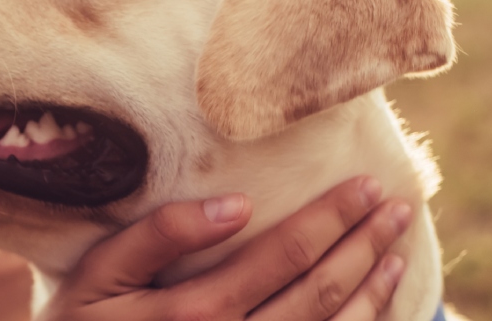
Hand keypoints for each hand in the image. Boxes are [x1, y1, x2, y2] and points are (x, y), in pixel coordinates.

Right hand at [39, 177, 412, 320]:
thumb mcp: (97, 276)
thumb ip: (159, 236)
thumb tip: (237, 205)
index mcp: (194, 314)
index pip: (285, 256)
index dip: (331, 218)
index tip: (365, 184)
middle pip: (320, 293)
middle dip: (363, 244)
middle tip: (394, 205)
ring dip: (372, 290)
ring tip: (393, 250)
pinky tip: (374, 305)